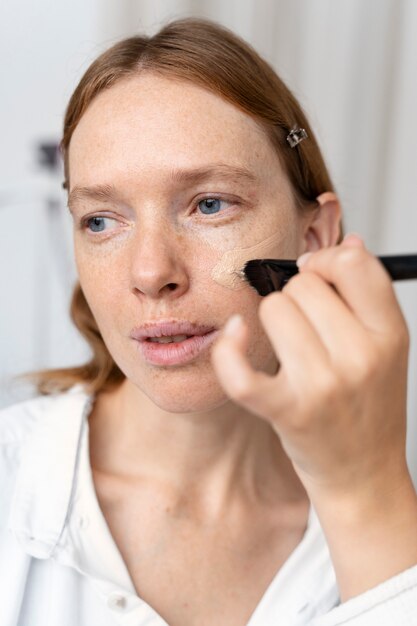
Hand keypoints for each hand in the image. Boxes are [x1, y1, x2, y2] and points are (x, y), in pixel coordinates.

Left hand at [211, 234, 410, 499]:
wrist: (363, 474)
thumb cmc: (368, 406)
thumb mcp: (385, 347)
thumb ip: (368, 293)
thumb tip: (351, 242)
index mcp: (389, 334)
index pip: (353, 264)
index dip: (327, 260)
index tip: (316, 275)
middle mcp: (361, 356)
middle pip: (304, 284)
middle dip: (297, 296)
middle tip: (305, 326)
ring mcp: (323, 386)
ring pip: (273, 309)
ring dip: (271, 320)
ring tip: (287, 347)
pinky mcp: (286, 412)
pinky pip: (242, 370)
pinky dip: (229, 349)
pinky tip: (235, 335)